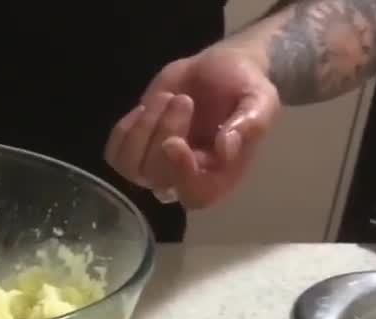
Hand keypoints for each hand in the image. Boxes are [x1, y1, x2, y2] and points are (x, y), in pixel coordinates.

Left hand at [104, 45, 279, 209]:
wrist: (220, 68)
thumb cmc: (244, 86)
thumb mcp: (260, 99)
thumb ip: (250, 123)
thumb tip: (227, 149)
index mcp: (220, 175)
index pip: (195, 194)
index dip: (180, 174)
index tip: (175, 143)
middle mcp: (185, 177)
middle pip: (157, 176)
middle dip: (165, 132)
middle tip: (183, 98)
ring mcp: (156, 165)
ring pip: (131, 167)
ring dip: (142, 129)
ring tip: (165, 98)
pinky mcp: (136, 148)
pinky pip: (115, 155)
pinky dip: (123, 130)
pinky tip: (144, 108)